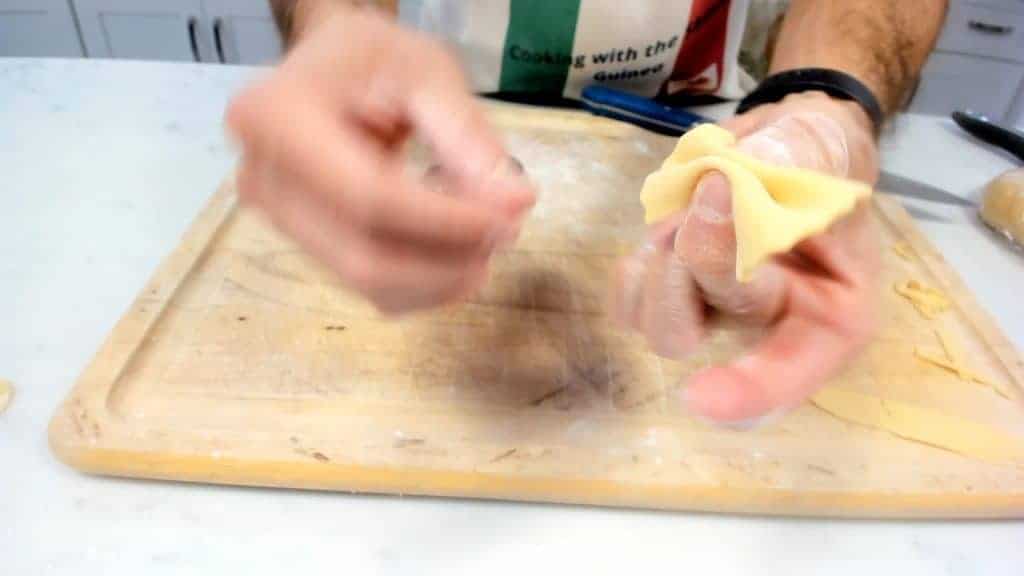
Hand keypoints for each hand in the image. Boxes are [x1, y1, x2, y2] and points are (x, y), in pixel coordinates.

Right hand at [226, 5, 533, 313]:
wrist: (331, 71)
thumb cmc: (374, 60)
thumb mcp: (427, 73)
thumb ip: (467, 137)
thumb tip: (514, 203)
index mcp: (277, 116)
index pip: (369, 196)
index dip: (445, 221)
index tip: (507, 218)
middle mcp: (263, 178)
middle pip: (364, 255)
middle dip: (447, 260)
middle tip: (504, 233)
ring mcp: (276, 220)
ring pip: (368, 282)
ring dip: (442, 278)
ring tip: (485, 240)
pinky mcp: (301, 246)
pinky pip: (368, 291)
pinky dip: (424, 286)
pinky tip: (456, 254)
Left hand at [611, 92, 880, 424]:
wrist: (787, 148)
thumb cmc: (822, 156)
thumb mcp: (827, 144)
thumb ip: (793, 157)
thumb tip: (735, 177)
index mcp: (830, 315)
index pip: (790, 372)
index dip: (747, 391)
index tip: (699, 396)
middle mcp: (771, 330)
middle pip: (702, 334)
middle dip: (698, 259)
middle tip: (717, 188)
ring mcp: (716, 317)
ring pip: (659, 328)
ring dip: (662, 261)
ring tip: (695, 206)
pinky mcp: (673, 298)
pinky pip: (629, 307)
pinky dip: (637, 267)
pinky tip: (666, 232)